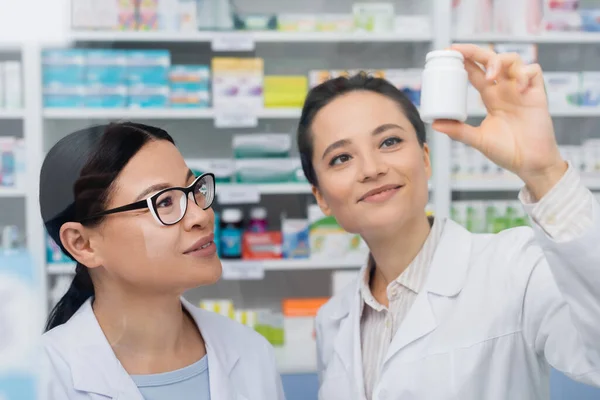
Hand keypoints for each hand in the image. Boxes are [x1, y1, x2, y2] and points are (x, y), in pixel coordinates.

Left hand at [432, 44, 567, 199]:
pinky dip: (525, 73)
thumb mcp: (478, 140)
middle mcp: (505, 89)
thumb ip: (458, 131)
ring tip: (492, 76)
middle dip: (476, 52)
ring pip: (512, 59)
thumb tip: (435, 124)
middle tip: (461, 51)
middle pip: (491, 59)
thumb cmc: (506, 152)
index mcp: (490, 97)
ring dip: (500, 61)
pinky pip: (534, 71)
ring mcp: (521, 90)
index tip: (450, 52)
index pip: (476, 72)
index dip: (465, 60)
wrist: (530, 163)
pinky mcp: (538, 94)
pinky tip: (518, 87)